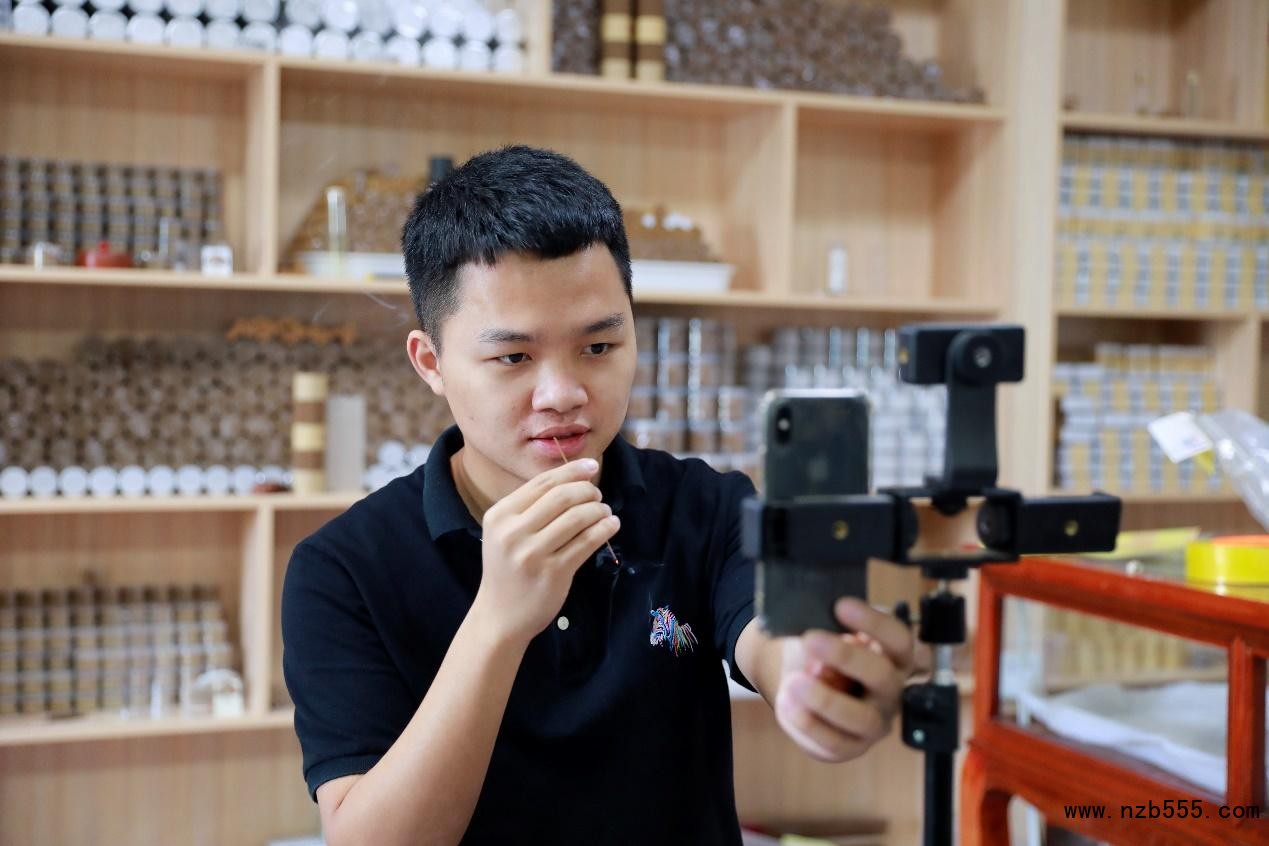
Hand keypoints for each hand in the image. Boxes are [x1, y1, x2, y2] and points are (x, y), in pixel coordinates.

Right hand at [470, 458, 619, 646]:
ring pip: (578, 517)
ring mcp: (533, 554)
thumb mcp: (505, 533)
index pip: (542, 483)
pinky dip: (604, 529)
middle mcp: (513, 532)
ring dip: (599, 509)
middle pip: (562, 496)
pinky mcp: (553, 573)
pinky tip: (611, 525)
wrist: (500, 616)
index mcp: (499, 516)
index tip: (592, 466)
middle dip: (588, 490)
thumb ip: (531, 507)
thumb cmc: (508, 569)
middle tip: (598, 495)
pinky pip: (587, 542)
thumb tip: (575, 478)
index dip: (571, 471)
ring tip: (605, 511)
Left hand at [774, 598, 914, 762]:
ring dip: (826, 700)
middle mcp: (891, 691)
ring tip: (794, 681)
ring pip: (862, 719)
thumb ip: (825, 632)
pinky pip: (834, 742)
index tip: (841, 605)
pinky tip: (787, 702)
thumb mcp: (822, 634)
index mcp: (892, 656)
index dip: (874, 623)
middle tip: (811, 638)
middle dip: (847, 658)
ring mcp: (874, 723)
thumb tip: (814, 635)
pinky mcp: (851, 746)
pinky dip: (808, 723)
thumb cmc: (818, 652)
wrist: (797, 680)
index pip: (898, 639)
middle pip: (883, 677)